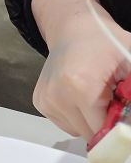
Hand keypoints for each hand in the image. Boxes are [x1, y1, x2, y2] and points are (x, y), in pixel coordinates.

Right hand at [34, 8, 130, 141]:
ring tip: (96, 94)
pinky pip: (67, 124)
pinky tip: (81, 95)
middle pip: (90, 133)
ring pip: (79, 131)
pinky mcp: (40, 102)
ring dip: (91, 120)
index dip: (119, 126)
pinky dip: (78, 116)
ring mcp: (46, 100)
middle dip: (106, 122)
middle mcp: (57, 96)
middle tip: (113, 99)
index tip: (123, 111)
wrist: (74, 29)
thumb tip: (130, 122)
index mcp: (79, 86)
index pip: (104, 130)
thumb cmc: (105, 43)